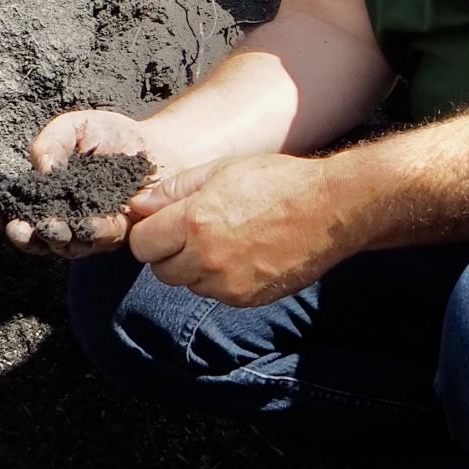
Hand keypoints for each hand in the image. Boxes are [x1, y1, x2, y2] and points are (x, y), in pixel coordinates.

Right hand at [0, 107, 167, 258]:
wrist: (157, 141)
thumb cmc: (110, 135)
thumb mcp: (73, 127)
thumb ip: (51, 143)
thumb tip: (42, 170)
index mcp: (49, 197)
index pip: (19, 212)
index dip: (2, 215)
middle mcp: (67, 219)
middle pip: (39, 239)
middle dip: (26, 236)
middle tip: (20, 229)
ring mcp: (94, 229)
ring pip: (70, 245)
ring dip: (58, 239)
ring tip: (51, 228)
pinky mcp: (122, 232)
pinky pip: (106, 238)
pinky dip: (96, 233)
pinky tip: (88, 224)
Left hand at [126, 154, 341, 305]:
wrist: (330, 210)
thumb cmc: (277, 181)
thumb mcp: (221, 170)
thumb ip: (174, 189)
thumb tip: (138, 205)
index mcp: (195, 221)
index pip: (142, 243)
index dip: (149, 231)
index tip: (161, 223)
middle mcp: (207, 259)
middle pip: (160, 269)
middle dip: (169, 251)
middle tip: (195, 230)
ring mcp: (228, 284)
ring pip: (188, 284)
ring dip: (195, 267)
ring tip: (226, 240)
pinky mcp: (247, 299)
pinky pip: (216, 294)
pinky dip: (221, 279)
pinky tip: (244, 254)